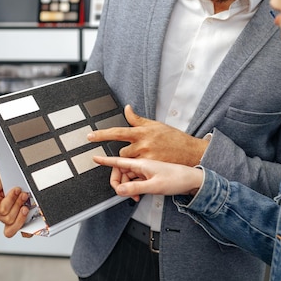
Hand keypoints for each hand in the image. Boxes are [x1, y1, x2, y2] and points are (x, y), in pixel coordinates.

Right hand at [0, 172, 29, 237]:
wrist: (19, 178)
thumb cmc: (7, 180)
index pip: (0, 210)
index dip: (10, 200)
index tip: (17, 189)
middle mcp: (2, 214)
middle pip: (7, 218)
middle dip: (17, 204)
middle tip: (23, 194)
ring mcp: (12, 220)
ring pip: (12, 227)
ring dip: (21, 216)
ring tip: (26, 206)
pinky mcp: (21, 223)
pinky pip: (22, 233)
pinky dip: (26, 229)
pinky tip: (29, 220)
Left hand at [87, 105, 208, 165]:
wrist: (191, 151)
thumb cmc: (172, 138)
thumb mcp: (154, 125)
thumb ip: (137, 119)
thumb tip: (126, 108)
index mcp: (142, 131)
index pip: (117, 132)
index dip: (102, 134)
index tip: (89, 136)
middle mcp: (143, 144)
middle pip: (122, 152)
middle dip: (127, 154)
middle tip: (138, 154)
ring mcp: (147, 156)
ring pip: (129, 163)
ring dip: (133, 163)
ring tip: (146, 162)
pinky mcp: (152, 167)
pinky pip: (138, 172)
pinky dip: (139, 172)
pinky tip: (148, 168)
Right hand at [93, 156, 203, 200]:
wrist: (191, 180)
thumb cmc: (176, 178)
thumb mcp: (154, 186)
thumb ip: (135, 188)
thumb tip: (119, 190)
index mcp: (141, 163)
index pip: (118, 161)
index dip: (105, 160)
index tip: (95, 157)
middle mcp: (141, 165)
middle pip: (121, 172)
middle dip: (118, 183)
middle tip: (122, 193)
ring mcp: (146, 170)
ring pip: (128, 178)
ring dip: (127, 188)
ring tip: (136, 196)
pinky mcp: (150, 176)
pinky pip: (136, 181)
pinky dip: (134, 188)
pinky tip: (139, 195)